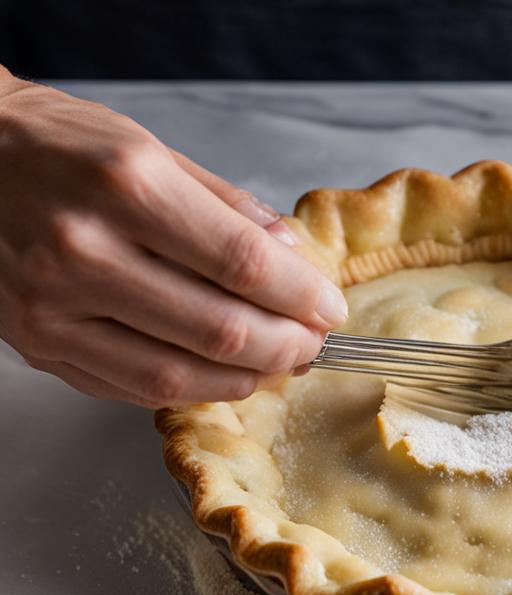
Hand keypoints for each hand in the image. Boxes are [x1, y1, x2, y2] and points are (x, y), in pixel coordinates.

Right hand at [0, 76, 347, 406]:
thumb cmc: (59, 146)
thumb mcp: (152, 150)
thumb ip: (228, 208)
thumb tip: (291, 255)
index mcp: (127, 186)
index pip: (242, 264)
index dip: (301, 296)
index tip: (329, 308)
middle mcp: (85, 250)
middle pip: (221, 331)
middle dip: (287, 346)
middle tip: (312, 342)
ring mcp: (55, 307)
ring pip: (180, 377)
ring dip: (248, 378)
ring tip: (279, 363)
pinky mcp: (39, 345)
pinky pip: (134, 389)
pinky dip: (193, 389)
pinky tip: (224, 374)